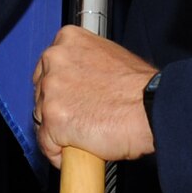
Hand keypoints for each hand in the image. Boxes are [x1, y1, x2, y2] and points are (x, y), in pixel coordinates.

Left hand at [33, 25, 157, 168]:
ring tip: (86, 134)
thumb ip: (85, 65)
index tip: (69, 99)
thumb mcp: (110, 57)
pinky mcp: (53, 119)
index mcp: (68, 39)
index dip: (59, 89)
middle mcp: (55, 60)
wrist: (151, 108)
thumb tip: (77, 81)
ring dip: (59, 132)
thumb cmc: (140, 87)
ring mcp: (52, 90)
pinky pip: (46, 144)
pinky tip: (79, 150)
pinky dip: (59, 153)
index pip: (47, 68)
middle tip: (81, 118)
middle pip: (40, 92)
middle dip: (56, 109)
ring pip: (41, 119)